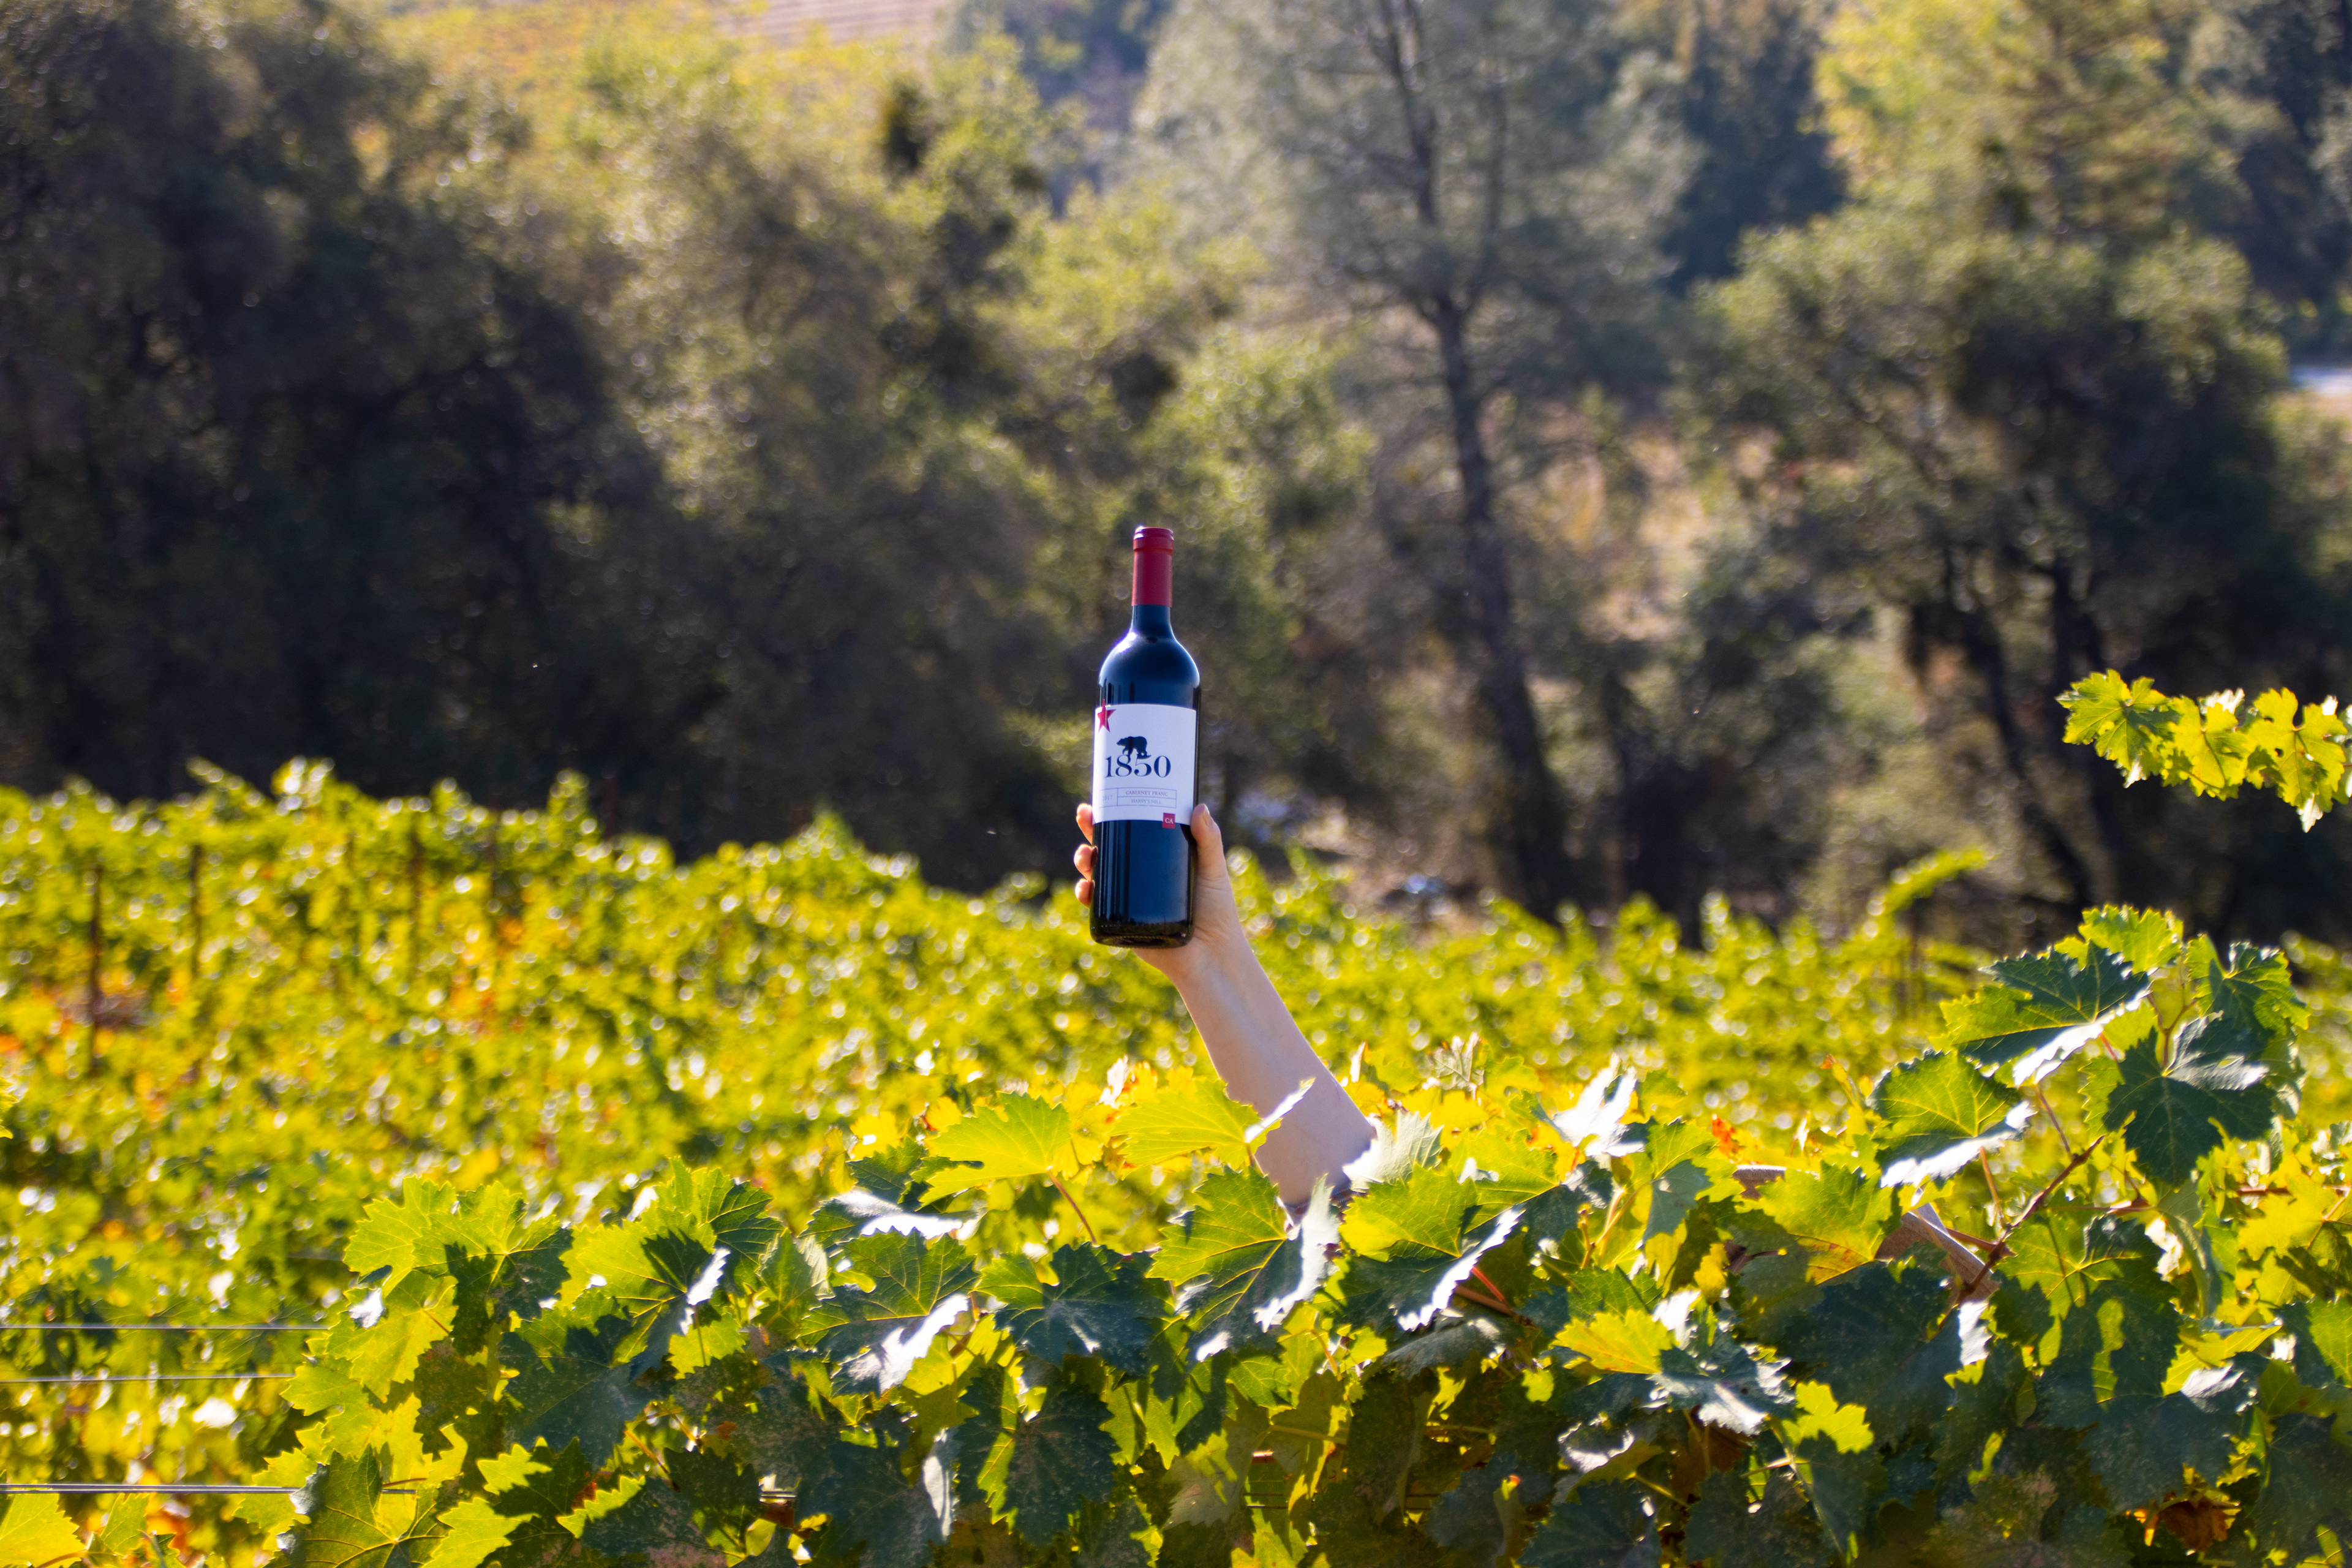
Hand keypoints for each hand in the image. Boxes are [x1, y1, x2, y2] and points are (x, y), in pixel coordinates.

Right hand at [1071, 802, 1245, 982]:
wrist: (1211, 955)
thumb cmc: (1218, 912)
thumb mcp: (1213, 870)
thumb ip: (1209, 840)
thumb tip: (1199, 806)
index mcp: (1157, 861)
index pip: (1131, 833)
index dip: (1111, 818)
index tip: (1097, 802)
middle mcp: (1139, 879)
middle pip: (1108, 851)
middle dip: (1090, 834)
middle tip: (1084, 819)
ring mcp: (1129, 901)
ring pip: (1098, 876)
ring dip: (1084, 862)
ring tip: (1086, 856)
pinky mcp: (1123, 924)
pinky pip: (1097, 909)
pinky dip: (1087, 896)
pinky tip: (1086, 889)